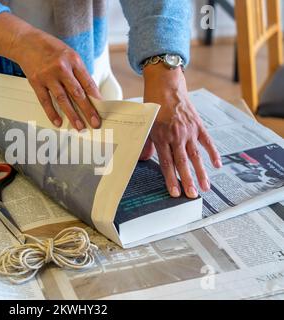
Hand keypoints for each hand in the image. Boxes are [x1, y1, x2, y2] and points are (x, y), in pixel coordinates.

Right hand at [0, 13, 101, 130]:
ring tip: (79, 126)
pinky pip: (45, 100)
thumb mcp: (69, 54)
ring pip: (63, 99)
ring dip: (72, 115)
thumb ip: (77, 72)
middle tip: (95, 123)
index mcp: (73, 60)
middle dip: (88, 110)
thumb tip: (87, 92)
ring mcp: (48, 76)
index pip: (87, 82)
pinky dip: (52, 112)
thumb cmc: (50, 48)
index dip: (96, 97)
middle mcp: (61, 68)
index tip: (102, 108)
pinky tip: (58, 121)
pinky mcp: (36, 82)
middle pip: (77, 93)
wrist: (25, 41)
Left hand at [142, 64, 221, 198]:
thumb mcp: (145, 125)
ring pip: (196, 156)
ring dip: (201, 173)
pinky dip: (213, 153)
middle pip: (183, 162)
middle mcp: (176, 136)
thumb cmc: (152, 106)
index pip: (166, 163)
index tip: (175, 193)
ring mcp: (189, 131)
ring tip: (206, 187)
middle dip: (188, 181)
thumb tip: (141, 160)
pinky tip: (216, 165)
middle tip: (193, 195)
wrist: (165, 85)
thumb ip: (145, 144)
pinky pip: (207, 141)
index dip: (171, 179)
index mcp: (161, 137)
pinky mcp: (198, 124)